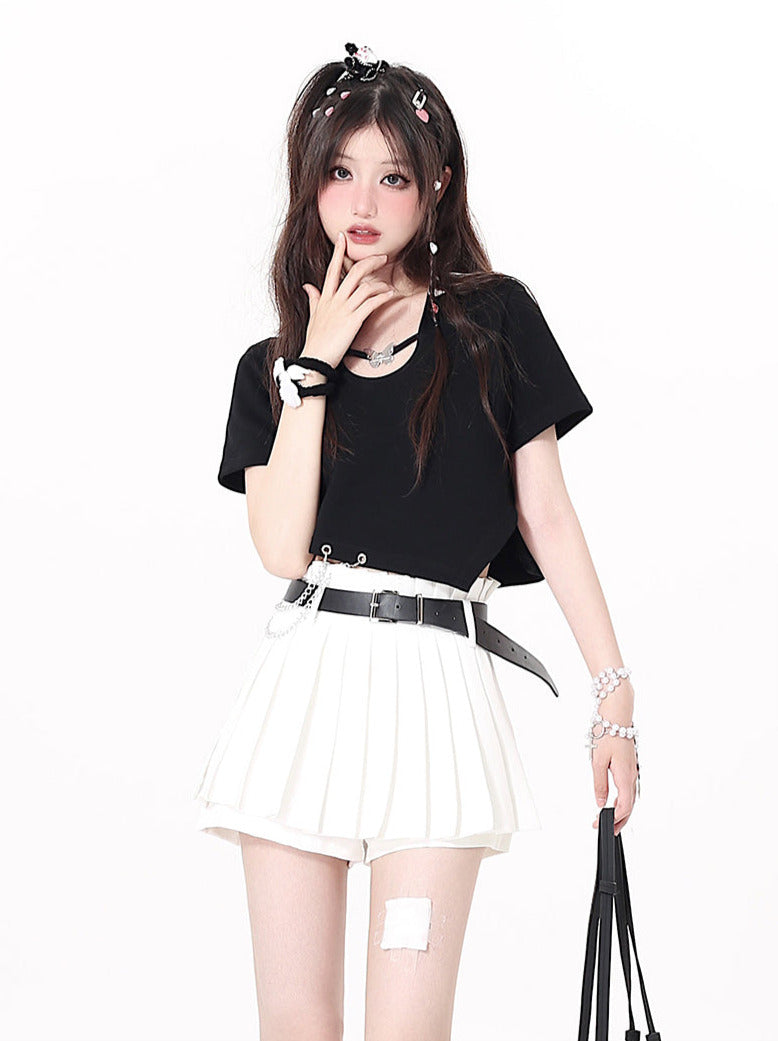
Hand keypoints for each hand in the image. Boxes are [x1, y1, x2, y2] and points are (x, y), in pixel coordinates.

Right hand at [301, 231, 395, 365]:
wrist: (315, 359)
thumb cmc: (315, 341)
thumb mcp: (313, 316)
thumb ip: (313, 299)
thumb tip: (308, 286)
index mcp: (325, 297)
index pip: (332, 269)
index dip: (337, 251)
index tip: (342, 237)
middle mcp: (335, 300)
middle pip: (353, 272)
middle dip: (369, 262)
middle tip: (381, 257)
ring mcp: (344, 310)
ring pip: (365, 287)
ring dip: (380, 283)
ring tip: (387, 284)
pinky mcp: (353, 320)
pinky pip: (371, 304)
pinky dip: (382, 297)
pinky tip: (389, 295)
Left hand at [591, 734, 637, 835]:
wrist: (616, 716)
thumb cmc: (608, 734)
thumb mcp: (597, 761)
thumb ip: (600, 784)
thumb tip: (600, 802)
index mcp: (625, 776)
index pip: (623, 807)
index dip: (613, 819)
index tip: (600, 823)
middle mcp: (632, 776)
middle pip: (630, 806)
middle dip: (620, 821)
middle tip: (609, 829)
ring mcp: (633, 771)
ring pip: (631, 798)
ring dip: (624, 812)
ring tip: (613, 821)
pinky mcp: (630, 767)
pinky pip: (630, 789)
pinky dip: (625, 800)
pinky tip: (619, 802)